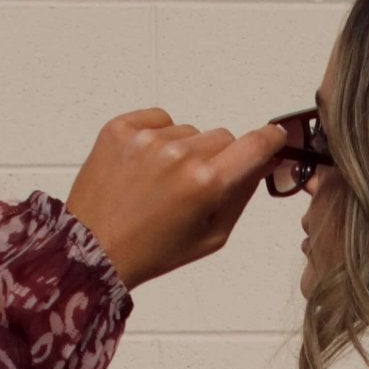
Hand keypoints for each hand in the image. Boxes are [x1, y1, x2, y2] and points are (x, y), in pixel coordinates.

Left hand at [64, 109, 288, 290]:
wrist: (94, 248)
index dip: (269, 140)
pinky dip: (157, 136)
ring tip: (160, 182)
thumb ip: (242, 195)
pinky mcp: (122, 128)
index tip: (274, 137)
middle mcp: (179, 155)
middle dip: (217, 158)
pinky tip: (144, 167)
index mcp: (206, 184)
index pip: (255, 145)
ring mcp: (148, 138)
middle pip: (222, 137)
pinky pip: (158, 118)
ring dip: (183, 149)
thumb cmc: (151, 250)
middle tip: (193, 187)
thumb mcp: (211, 235)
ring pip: (189, 130)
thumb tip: (263, 162)